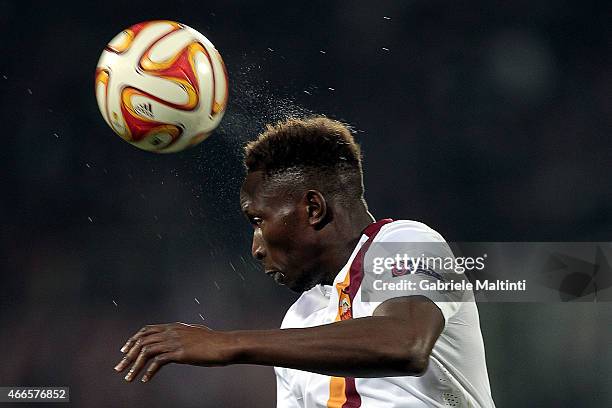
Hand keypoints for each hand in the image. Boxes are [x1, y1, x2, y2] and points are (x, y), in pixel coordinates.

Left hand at [113, 322, 232, 382]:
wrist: (225, 345)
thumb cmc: (214, 342)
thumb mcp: (196, 335)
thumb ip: (185, 336)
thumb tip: (182, 340)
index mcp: (175, 327)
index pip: (147, 330)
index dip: (133, 340)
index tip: (125, 350)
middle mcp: (172, 332)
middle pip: (142, 341)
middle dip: (128, 355)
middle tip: (119, 368)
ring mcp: (175, 342)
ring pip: (147, 352)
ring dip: (134, 366)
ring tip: (128, 378)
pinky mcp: (180, 353)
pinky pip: (158, 361)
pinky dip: (149, 371)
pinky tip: (146, 379)